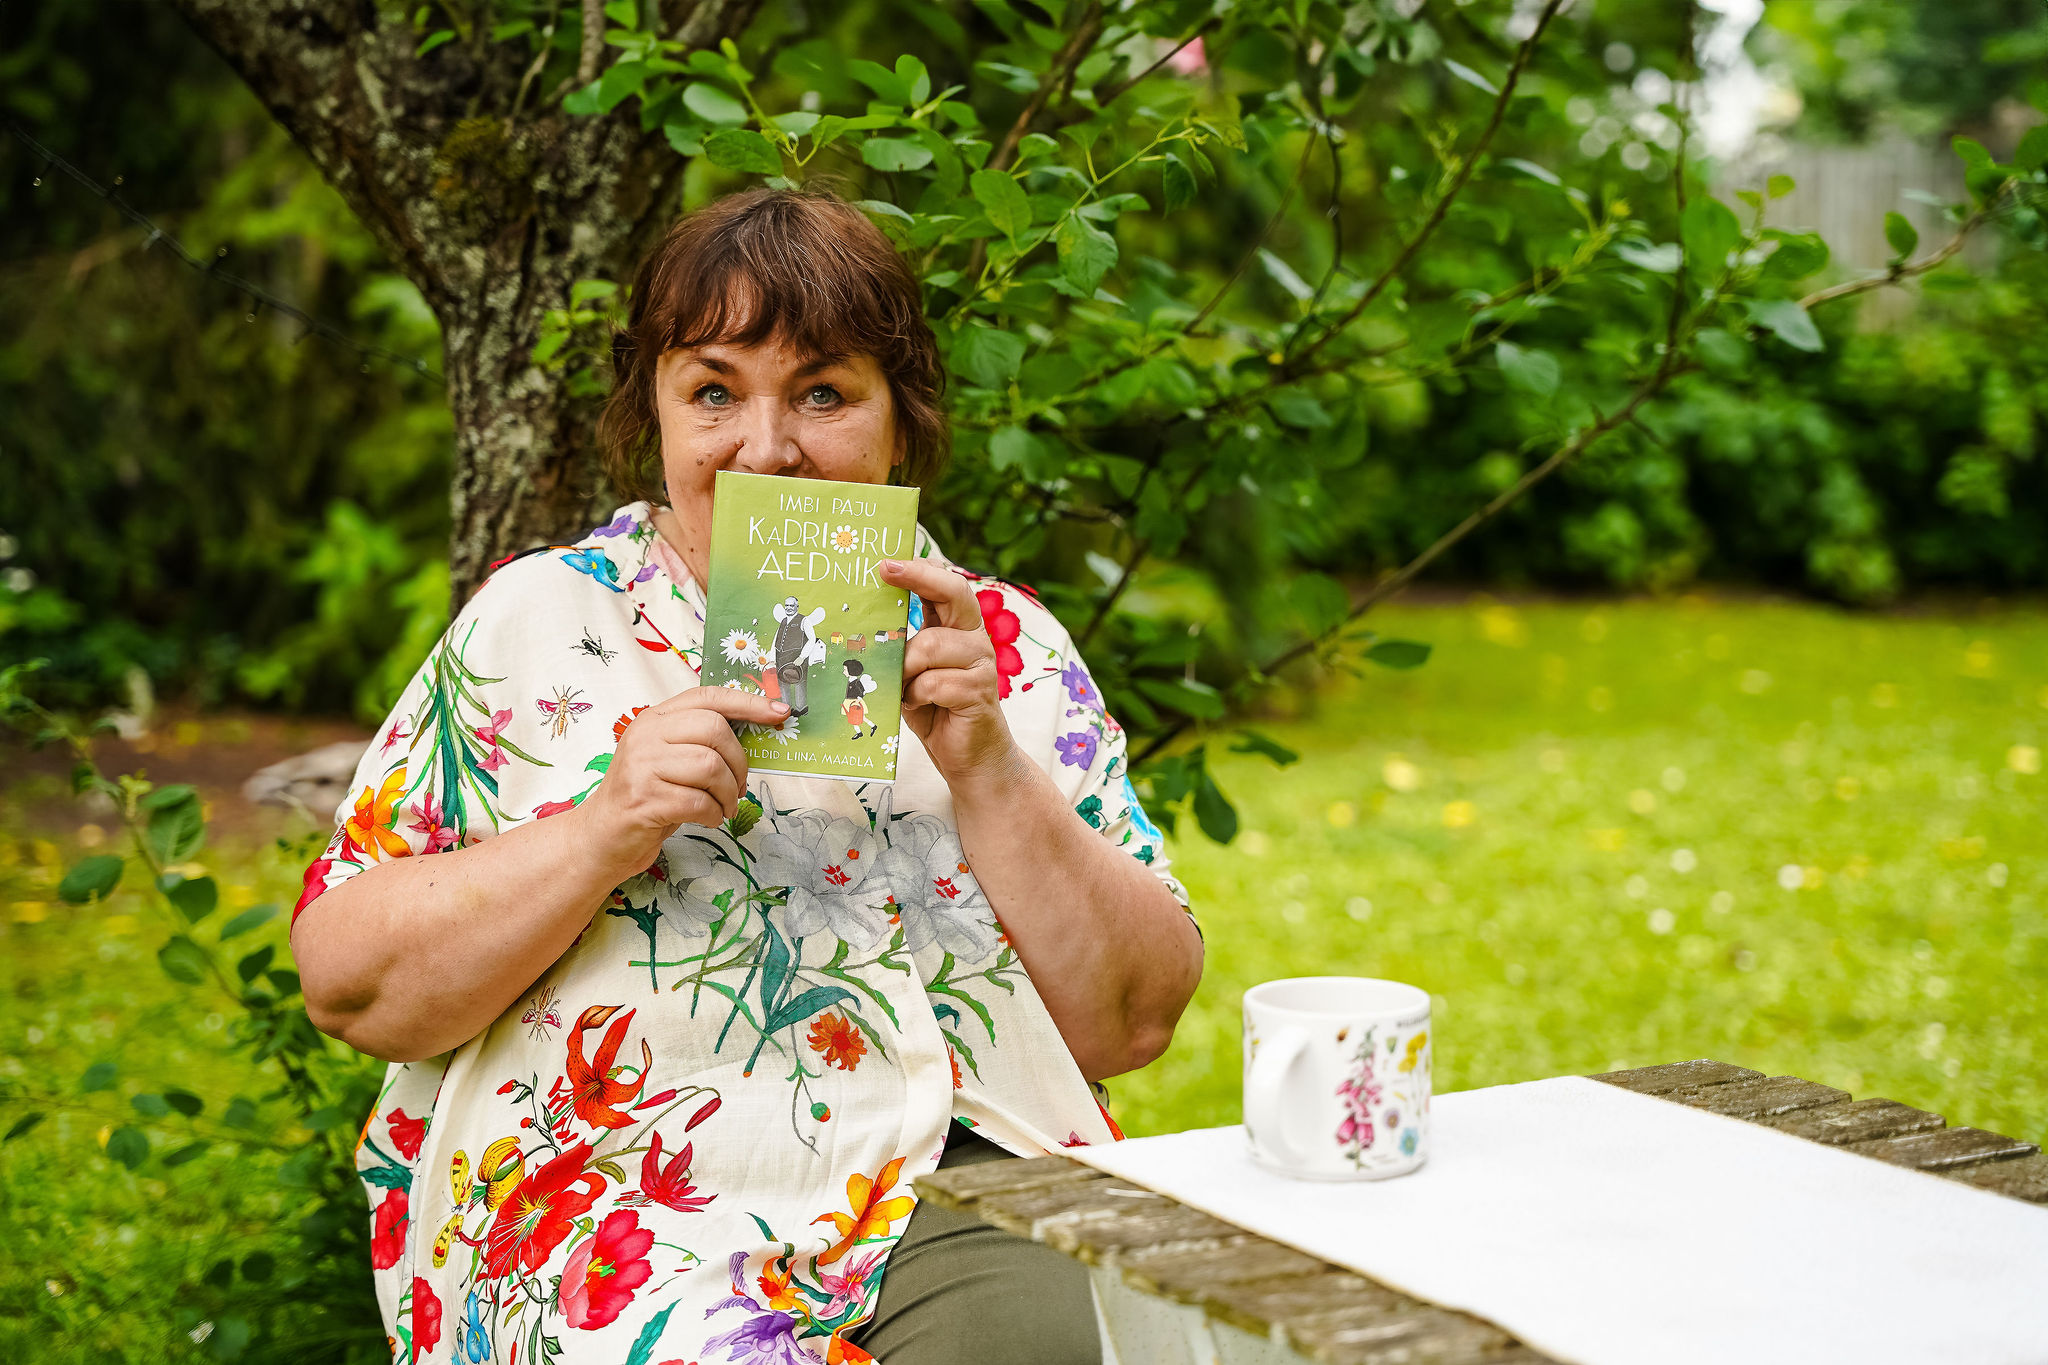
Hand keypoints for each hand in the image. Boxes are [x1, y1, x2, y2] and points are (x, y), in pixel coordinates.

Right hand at [577, 686, 787, 875]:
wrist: (603, 836)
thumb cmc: (648, 796)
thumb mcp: (671, 758)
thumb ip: (702, 741)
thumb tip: (757, 733)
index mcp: (655, 718)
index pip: (708, 696)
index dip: (748, 703)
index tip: (779, 713)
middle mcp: (646, 735)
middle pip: (715, 730)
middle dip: (740, 762)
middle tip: (740, 786)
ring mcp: (642, 766)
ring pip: (711, 767)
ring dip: (729, 793)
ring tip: (724, 807)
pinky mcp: (644, 799)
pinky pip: (699, 801)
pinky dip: (715, 814)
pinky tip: (709, 818)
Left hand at [877, 558, 1022, 789]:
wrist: (972, 758)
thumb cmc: (936, 711)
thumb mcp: (911, 673)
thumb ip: (901, 647)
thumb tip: (862, 625)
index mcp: (958, 628)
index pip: (946, 586)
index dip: (920, 570)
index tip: (886, 563)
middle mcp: (974, 639)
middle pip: (954, 594)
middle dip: (919, 579)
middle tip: (886, 572)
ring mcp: (981, 663)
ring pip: (931, 645)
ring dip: (905, 668)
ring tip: (902, 687)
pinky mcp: (980, 691)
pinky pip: (933, 681)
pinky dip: (916, 695)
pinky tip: (917, 705)